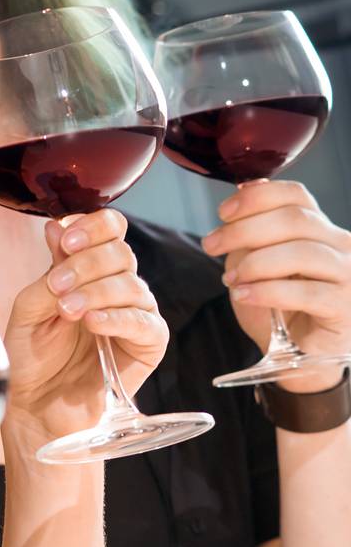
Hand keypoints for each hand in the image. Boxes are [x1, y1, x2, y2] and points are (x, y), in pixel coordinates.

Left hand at [3, 209, 168, 439]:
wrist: (37, 404)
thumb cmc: (31, 356)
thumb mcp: (29, 308)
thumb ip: (48, 271)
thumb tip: (55, 225)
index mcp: (88, 268)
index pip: (109, 229)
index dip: (92, 227)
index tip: (64, 240)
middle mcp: (116, 285)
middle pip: (120, 252)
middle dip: (86, 264)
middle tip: (57, 285)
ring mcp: (135, 312)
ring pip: (131, 284)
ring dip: (96, 292)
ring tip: (67, 311)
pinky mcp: (149, 343)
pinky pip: (143, 321)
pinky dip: (117, 318)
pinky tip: (93, 322)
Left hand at [203, 180, 350, 392]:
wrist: (298, 356)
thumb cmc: (277, 308)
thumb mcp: (257, 263)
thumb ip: (254, 233)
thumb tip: (243, 190)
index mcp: (321, 230)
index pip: (296, 196)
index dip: (256, 197)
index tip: (222, 213)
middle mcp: (342, 246)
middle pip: (295, 220)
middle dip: (243, 230)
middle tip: (210, 246)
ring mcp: (349, 276)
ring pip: (302, 252)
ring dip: (255, 263)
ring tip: (230, 279)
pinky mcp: (345, 307)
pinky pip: (306, 292)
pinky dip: (267, 291)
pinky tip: (243, 294)